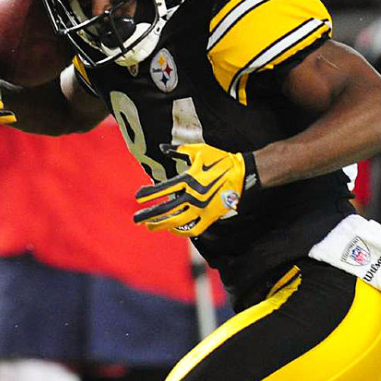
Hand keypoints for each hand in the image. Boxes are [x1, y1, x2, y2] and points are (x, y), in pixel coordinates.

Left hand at [133, 144, 251, 236]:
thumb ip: (178, 150)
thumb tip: (162, 148)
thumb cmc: (220, 160)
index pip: (162, 189)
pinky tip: (173, 230)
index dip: (148, 194)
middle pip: (166, 209)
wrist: (243, 173)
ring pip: (177, 222)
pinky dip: (182, 232)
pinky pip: (194, 229)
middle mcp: (193, 196)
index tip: (137, 198)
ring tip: (150, 227)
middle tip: (136, 219)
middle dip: (149, 215)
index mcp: (189, 179)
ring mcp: (202, 208)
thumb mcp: (199, 150)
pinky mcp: (211, 217)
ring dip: (161, 225)